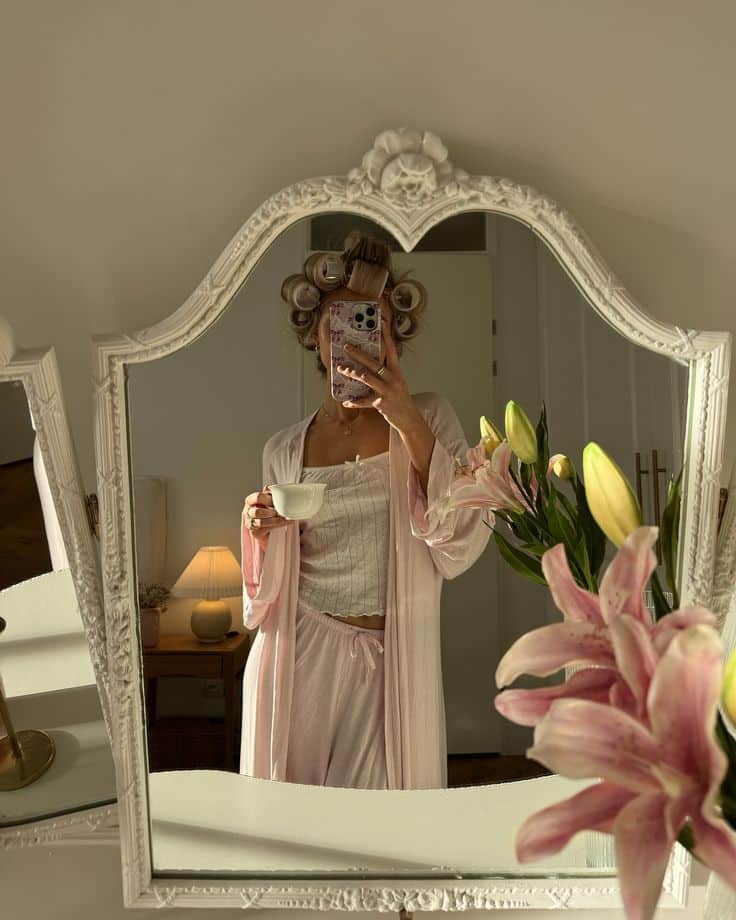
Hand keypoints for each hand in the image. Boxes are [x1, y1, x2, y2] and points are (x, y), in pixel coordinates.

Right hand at [243, 487, 287, 548]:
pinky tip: (285, 522)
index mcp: (250, 501)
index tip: (276, 500)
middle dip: (270, 512)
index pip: (256, 497)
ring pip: (261, 522)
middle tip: (279, 511)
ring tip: (285, 518)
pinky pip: (266, 529)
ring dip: (275, 520)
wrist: (265, 528)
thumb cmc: (265, 512)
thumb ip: (268, 495)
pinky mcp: (255, 532)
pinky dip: (277, 525)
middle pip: (257, 512)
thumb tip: (268, 487)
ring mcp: (250, 523)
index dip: (267, 499)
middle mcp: (248, 512)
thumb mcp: (267, 501)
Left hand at [336, 314, 423, 435]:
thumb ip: (385, 372)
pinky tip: (345, 401)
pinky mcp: (381, 404)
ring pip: (367, 378)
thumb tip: (369, 363)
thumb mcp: (397, 382)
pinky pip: (364, 401)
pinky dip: (354, 402)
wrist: (409, 418)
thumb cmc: (400, 398)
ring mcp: (387, 391)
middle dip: (359, 354)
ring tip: (341, 368)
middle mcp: (393, 379)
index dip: (386, 335)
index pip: (391, 349)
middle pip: (374, 362)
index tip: (381, 322)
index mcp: (397, 372)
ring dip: (352, 373)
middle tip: (346, 346)